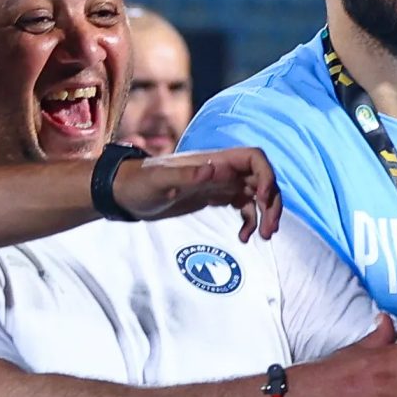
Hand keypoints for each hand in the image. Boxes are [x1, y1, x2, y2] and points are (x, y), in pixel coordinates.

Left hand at [114, 147, 280, 240]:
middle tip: (269, 231)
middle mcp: (222, 170)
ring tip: (263, 237)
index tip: (262, 200)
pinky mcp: (215, 198)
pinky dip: (249, 222)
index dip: (266, 176)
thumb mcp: (160, 181)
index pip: (254, 159)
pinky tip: (244, 238)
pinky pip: (244, 207)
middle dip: (272, 203)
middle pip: (262, 179)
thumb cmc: (139, 184)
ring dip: (266, 214)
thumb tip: (217, 169)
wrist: (124, 194)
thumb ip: (188, 176)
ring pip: (256, 195)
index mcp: (214, 160)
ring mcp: (220, 184)